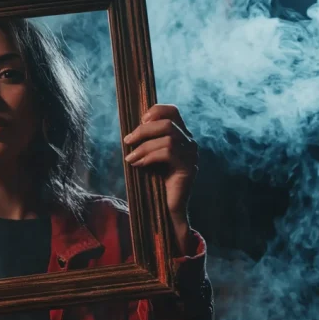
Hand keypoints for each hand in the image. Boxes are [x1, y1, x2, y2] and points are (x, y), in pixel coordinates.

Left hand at [123, 104, 197, 252]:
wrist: (165, 209)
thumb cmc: (154, 181)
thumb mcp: (148, 156)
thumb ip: (145, 141)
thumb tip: (129, 130)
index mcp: (181, 136)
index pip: (173, 111)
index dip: (156, 111)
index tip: (139, 121)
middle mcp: (189, 143)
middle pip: (168, 123)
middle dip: (144, 130)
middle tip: (127, 140)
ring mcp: (191, 155)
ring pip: (168, 138)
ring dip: (144, 146)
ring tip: (130, 158)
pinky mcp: (188, 168)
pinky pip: (168, 153)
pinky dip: (149, 156)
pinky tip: (138, 165)